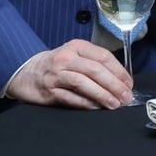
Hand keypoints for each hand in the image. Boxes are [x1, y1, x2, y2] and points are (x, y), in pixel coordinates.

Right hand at [6, 39, 133, 108]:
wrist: (25, 72)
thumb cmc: (57, 65)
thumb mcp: (75, 56)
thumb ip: (95, 64)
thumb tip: (121, 82)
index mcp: (77, 47)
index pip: (103, 56)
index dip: (119, 71)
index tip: (129, 84)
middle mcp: (66, 58)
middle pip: (95, 70)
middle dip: (114, 84)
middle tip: (126, 97)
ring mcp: (56, 74)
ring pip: (83, 83)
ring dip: (102, 94)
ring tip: (115, 104)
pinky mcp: (49, 91)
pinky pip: (71, 98)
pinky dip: (86, 104)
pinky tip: (97, 108)